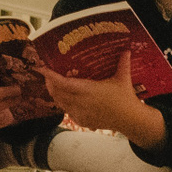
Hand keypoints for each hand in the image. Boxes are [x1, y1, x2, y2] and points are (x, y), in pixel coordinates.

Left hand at [38, 50, 166, 149]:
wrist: (129, 119)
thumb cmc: (125, 98)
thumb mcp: (123, 78)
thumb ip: (123, 63)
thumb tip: (126, 50)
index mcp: (88, 90)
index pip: (64, 83)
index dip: (51, 76)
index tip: (42, 68)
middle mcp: (81, 102)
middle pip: (57, 93)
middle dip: (50, 83)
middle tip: (47, 74)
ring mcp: (80, 113)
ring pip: (60, 103)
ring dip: (55, 93)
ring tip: (52, 85)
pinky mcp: (82, 121)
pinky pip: (67, 111)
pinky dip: (63, 104)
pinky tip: (65, 99)